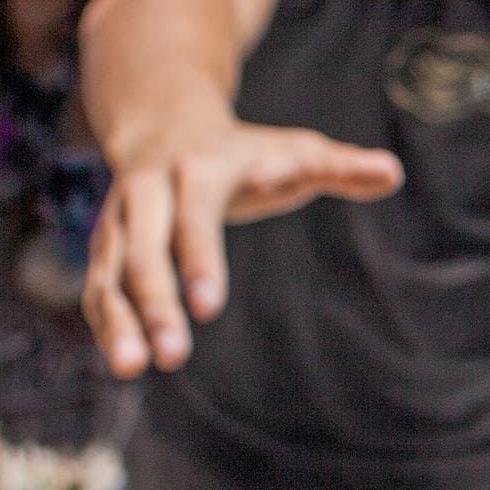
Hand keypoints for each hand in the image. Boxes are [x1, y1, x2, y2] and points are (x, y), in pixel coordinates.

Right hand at [83, 117, 403, 375]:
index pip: (195, 216)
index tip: (211, 309)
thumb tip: (391, 173)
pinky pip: (99, 286)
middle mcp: (148, 192)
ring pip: (109, 271)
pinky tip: (122, 360)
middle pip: (144, 249)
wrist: (163, 121)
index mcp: (196, 169)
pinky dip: (106, 322)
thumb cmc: (245, 150)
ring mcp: (119, 219)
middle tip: (174, 356)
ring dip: (117, 320)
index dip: (199, 260)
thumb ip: (338, 166)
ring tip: (132, 368)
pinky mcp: (107, 244)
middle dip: (155, 302)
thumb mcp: (293, 148)